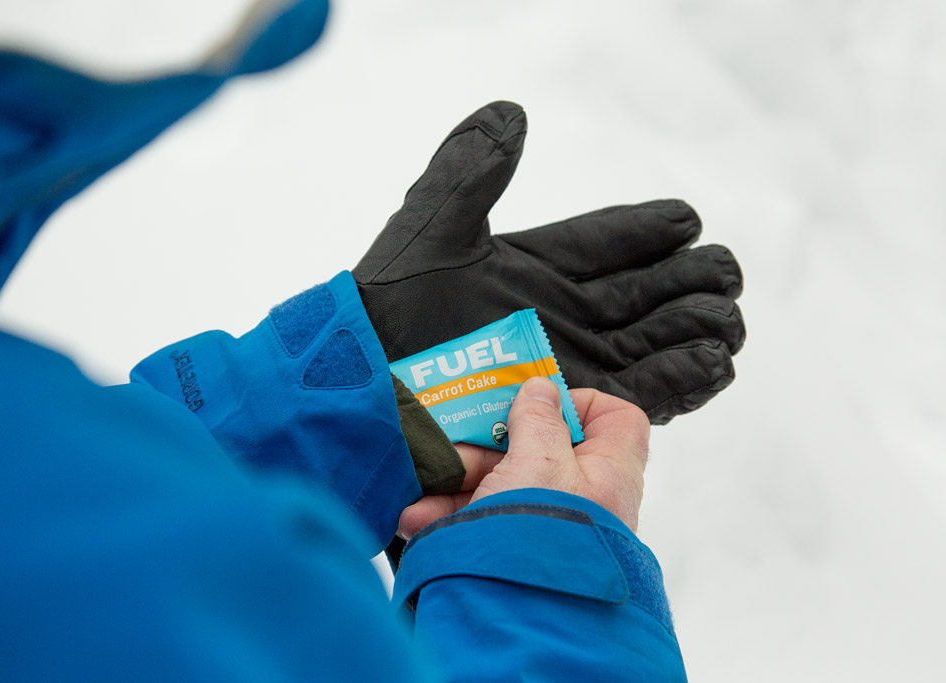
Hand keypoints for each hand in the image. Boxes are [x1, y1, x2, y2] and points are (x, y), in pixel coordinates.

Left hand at [354, 101, 744, 424]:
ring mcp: (574, 360)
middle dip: (693, 279)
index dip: (650, 229)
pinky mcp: (579, 406)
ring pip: (658, 340)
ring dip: (699, 328)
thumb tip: (510, 112)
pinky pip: (645, 393)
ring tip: (726, 319)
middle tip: (719, 272)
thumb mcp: (431, 231)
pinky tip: (712, 364)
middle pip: (649, 290)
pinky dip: (683, 379)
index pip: (609, 239)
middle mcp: (564, 312)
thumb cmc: (390, 310)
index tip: (685, 219)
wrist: (370, 390)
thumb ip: (471, 171)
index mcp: (536, 266)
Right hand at [399, 377, 649, 537]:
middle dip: (488, 446)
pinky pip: (483, 520)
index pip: (616, 420)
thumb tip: (540, 389)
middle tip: (455, 444)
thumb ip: (537, 419)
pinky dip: (451, 515)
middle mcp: (584, 496)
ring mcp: (550, 524)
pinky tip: (417, 518)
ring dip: (459, 483)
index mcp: (608, 470)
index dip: (580, 403)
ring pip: (503, 485)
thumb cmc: (546, 532)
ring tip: (422, 490)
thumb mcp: (538, 460)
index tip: (539, 403)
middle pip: (540, 448)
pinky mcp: (516, 548)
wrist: (525, 615)